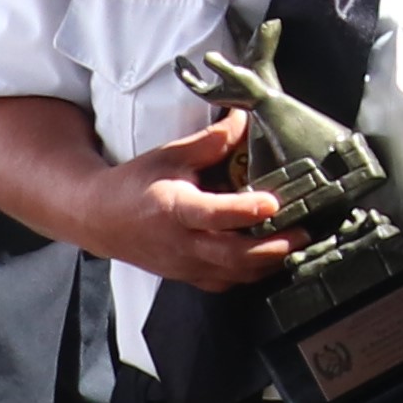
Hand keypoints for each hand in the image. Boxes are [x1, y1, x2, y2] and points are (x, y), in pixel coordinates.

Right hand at [67, 107, 289, 288]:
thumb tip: (243, 120)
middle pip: (231, 255)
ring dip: (268, 263)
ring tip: (297, 245)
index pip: (213, 214)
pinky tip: (270, 259)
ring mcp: (184, 265)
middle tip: (303, 233)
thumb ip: (210, 142)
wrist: (99, 219)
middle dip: (272, 248)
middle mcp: (180, 243)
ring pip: (233, 274)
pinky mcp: (187, 276)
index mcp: (173, 209)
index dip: (245, 211)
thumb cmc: (135, 185)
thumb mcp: (170, 156)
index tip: (274, 202)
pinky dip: (250, 274)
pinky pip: (224, 282)